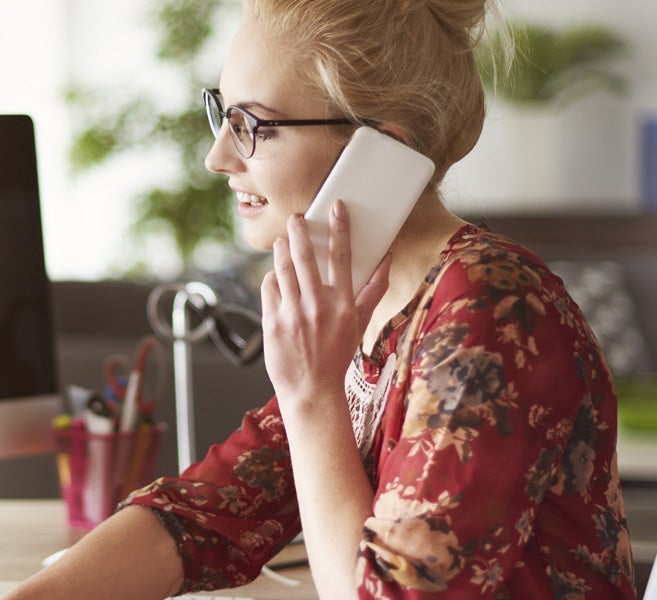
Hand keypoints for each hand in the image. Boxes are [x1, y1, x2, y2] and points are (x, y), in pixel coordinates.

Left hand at [260, 200, 390, 409]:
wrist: (312, 390)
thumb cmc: (336, 356)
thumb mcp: (360, 324)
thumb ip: (373, 291)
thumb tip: (387, 261)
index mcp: (343, 305)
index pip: (342, 257)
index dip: (339, 229)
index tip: (335, 207)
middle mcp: (317, 306)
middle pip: (305, 257)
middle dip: (299, 231)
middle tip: (296, 217)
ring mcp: (293, 314)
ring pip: (283, 269)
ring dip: (282, 249)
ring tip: (284, 241)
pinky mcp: (272, 323)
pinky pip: (268, 288)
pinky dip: (271, 278)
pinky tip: (276, 277)